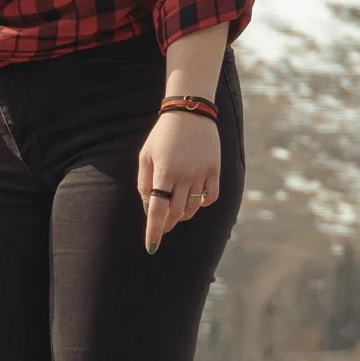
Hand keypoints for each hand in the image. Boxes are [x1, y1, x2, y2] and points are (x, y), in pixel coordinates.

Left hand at [139, 109, 221, 252]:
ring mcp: (202, 173)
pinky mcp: (215, 170)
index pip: (158, 209)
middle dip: (167, 224)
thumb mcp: (146, 155)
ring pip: (193, 207)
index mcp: (164, 171)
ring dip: (182, 215)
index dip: (154, 230)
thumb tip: (149, 209)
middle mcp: (184, 175)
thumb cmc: (162, 135)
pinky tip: (194, 201)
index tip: (151, 247)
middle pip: (176, 212)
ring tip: (175, 212)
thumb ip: (144, 182)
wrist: (190, 113)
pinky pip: (211, 197)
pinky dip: (202, 204)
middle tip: (162, 228)